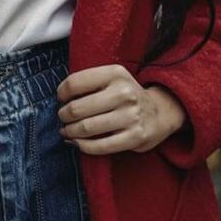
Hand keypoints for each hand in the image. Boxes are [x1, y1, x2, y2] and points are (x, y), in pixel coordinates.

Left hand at [56, 64, 187, 155]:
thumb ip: (89, 82)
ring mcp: (131, 116)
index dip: (61, 93)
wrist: (160, 112)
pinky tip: (77, 143)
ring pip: (86, 128)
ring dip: (70, 132)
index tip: (61, 99)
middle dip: (64, 115)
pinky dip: (83, 146)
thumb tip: (60, 98)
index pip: (75, 82)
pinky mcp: (135, 137)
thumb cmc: (126, 94)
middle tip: (63, 118)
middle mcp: (124, 93)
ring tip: (67, 131)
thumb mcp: (112, 78)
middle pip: (77, 108)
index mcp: (115, 74)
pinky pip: (100, 146)